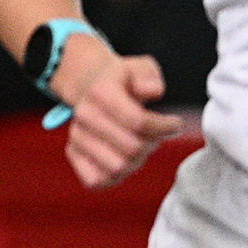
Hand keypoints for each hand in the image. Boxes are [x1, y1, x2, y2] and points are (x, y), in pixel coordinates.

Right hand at [58, 53, 185, 187]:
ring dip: (136, 161)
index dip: (165, 127)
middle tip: (155, 135)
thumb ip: (149, 75)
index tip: (175, 124)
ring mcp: (76, 136)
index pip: (139, 122)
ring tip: (138, 146)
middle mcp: (84, 114)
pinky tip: (123, 159)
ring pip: (118, 167)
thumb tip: (152, 91)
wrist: (90, 85)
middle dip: (152, 144)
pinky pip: (96, 180)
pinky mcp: (73, 154)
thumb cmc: (122, 81)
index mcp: (100, 92)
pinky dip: (115, 177)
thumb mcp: (140, 67)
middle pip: (132, 148)